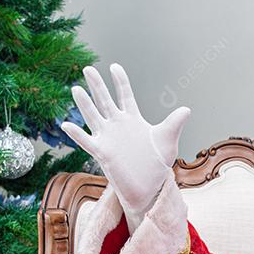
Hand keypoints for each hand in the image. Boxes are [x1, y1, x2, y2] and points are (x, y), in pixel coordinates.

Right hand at [61, 64, 190, 221]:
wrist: (149, 187)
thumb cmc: (158, 164)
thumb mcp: (167, 141)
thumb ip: (173, 124)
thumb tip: (186, 109)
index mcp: (133, 119)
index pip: (125, 95)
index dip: (120, 81)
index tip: (114, 67)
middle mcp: (118, 125)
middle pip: (105, 100)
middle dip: (97, 85)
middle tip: (88, 69)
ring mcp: (109, 138)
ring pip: (93, 116)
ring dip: (84, 104)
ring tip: (76, 88)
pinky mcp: (103, 153)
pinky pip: (87, 142)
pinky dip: (77, 134)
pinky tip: (66, 125)